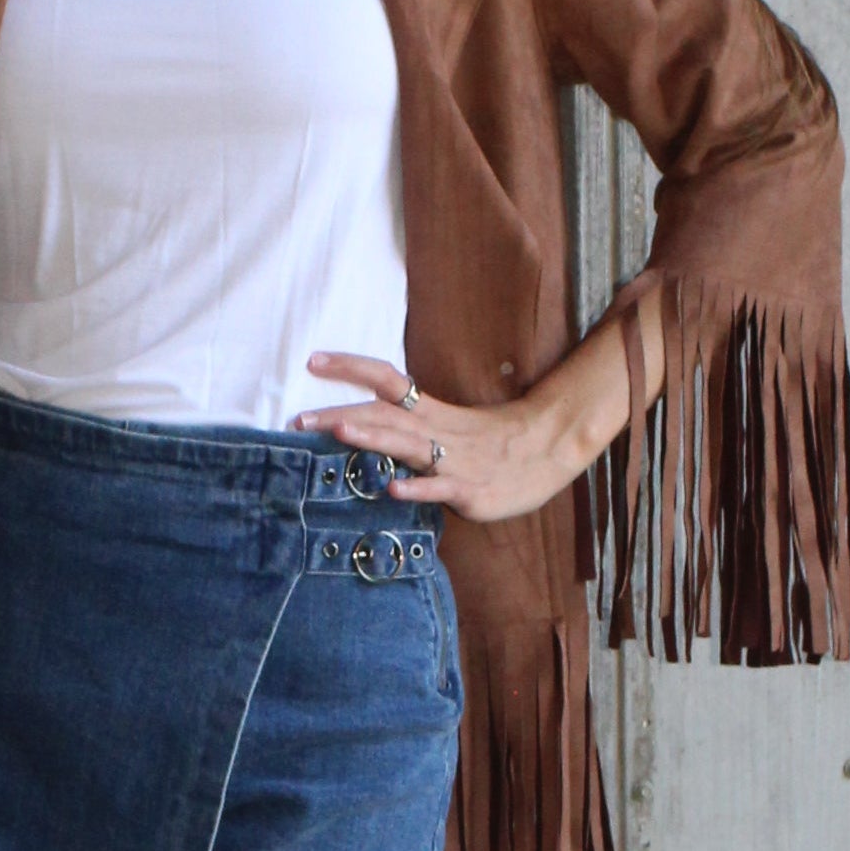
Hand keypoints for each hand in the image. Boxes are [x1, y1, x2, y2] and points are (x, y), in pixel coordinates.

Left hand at [292, 351, 595, 527]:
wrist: (551, 448)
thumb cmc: (496, 441)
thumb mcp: (450, 428)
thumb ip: (410, 428)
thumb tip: (366, 424)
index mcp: (430, 412)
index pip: (385, 380)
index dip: (350, 367)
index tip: (312, 360)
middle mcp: (436, 431)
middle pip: (383, 415)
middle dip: (340, 414)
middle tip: (298, 419)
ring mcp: (453, 460)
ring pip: (407, 445)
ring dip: (371, 439)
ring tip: (337, 432)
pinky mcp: (470, 490)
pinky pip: (440, 487)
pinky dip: (416, 489)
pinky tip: (392, 489)